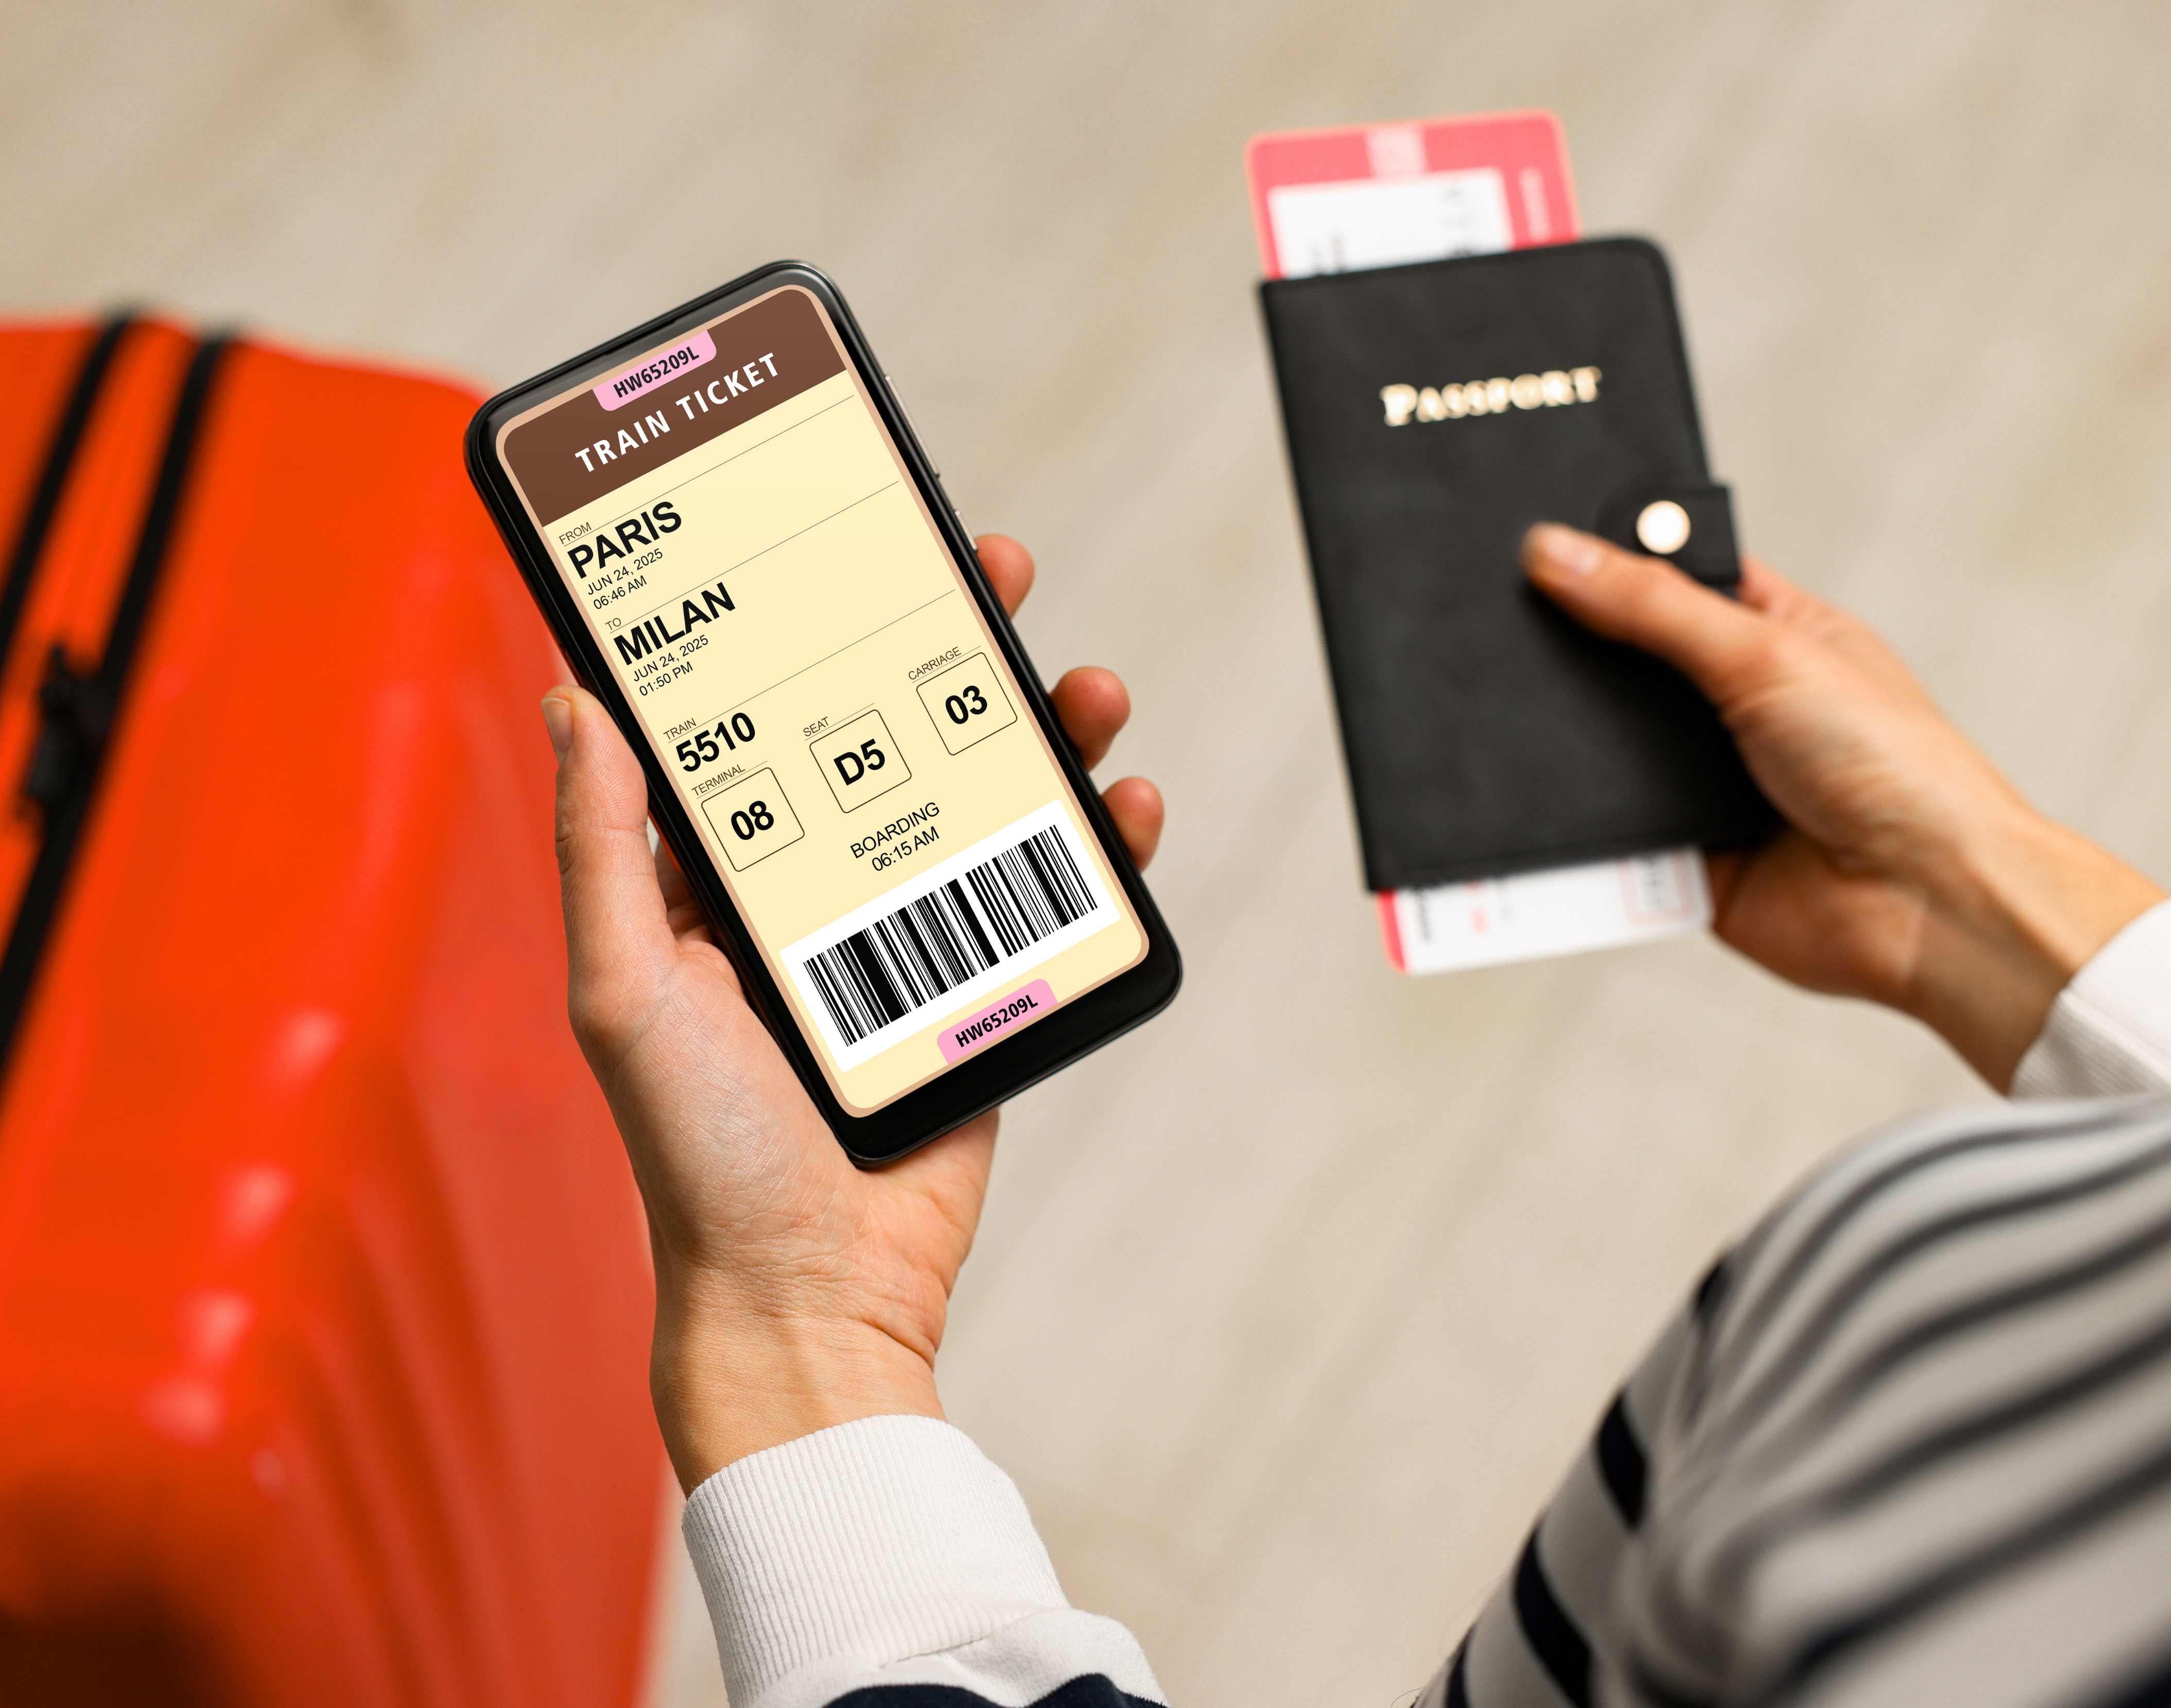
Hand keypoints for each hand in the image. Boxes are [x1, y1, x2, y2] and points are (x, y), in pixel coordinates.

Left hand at [541, 534, 1162, 1490]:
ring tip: (1085, 683)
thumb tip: (572, 695)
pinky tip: (1127, 803)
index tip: (843, 538)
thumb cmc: (698, 1153)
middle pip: (895, 730)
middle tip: (990, 565)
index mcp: (718, 875)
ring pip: (989, 795)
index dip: (804, 625)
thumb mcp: (623, 988)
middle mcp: (816, 890)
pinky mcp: (991, 989)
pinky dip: (1102, 840)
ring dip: (1045, 727)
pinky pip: (1056, 891)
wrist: (813, 1294)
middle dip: (947, 643)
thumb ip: (604, 847)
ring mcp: (912, 935)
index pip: (765, 717)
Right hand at [1523, 523, 2160, 1086]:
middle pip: (1628, 668)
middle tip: (1514, 640)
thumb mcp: (1766, 652)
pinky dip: (1587, 834)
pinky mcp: (1687, 860)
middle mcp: (1740, 708)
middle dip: (1580, 664)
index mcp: (1777, 635)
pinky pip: (1610, 840)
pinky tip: (1562, 815)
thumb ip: (1654, 606)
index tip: (1540, 547)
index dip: (1613, 563)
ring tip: (1522, 728)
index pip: (1676, 579)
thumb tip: (1558, 553)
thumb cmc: (1899, 768)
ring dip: (1580, 753)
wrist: (1926, 903)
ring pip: (1608, 756)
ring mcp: (1711, 785)